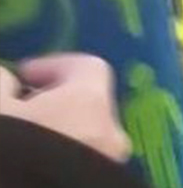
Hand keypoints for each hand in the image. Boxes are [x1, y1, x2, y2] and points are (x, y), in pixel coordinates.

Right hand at [0, 54, 132, 161]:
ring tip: (17, 149)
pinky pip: (79, 168)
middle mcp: (112, 135)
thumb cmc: (8, 154)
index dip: (53, 66)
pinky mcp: (104, 187)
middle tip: (13, 115)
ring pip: (83, 142)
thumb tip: (8, 81)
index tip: (21, 76)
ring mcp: (109, 170)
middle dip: (50, 108)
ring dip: (53, 138)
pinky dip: (57, 164)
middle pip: (86, 107)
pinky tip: (28, 171)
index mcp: (91, 104)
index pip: (88, 67)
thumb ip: (0, 83)